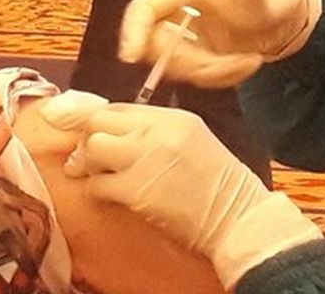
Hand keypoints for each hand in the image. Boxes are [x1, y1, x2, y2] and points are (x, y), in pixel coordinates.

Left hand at [76, 104, 321, 287]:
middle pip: (99, 121)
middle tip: (92, 159)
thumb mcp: (191, 140)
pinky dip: (97, 190)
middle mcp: (157, 131)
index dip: (100, 122)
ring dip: (89, 164)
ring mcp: (145, 159)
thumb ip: (156, 132)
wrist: (236, 216)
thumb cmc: (217, 184)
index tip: (93, 135)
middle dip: (89, 139)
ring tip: (101, 176)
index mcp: (172, 117)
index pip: (118, 107)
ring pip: (92, 148)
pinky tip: (111, 196)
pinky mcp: (136, 190)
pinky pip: (96, 184)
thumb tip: (115, 134)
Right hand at [118, 0, 321, 87]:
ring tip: (246, 61)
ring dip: (210, 72)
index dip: (133, 33)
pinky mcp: (193, 54)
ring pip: (175, 66)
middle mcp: (175, 9)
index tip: (131, 57)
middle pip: (156, 45)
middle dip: (189, 62)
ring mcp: (182, 33)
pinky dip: (217, 77)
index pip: (142, 9)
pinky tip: (242, 64)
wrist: (286, 16)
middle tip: (225, 64)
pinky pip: (192, 76)